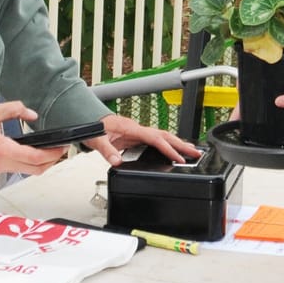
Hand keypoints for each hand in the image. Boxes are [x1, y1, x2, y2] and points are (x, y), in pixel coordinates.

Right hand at [0, 102, 65, 175]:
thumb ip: (16, 110)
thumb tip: (32, 115)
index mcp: (3, 150)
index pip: (35, 158)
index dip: (52, 154)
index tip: (62, 148)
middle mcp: (1, 163)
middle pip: (35, 170)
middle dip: (51, 162)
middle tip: (59, 150)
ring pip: (26, 171)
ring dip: (39, 164)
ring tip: (48, 150)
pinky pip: (16, 169)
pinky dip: (28, 163)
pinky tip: (31, 152)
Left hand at [81, 113, 198, 166]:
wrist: (87, 120)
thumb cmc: (93, 127)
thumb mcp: (97, 140)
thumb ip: (106, 151)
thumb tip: (116, 161)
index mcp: (131, 128)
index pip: (155, 139)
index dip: (168, 149)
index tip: (178, 158)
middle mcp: (137, 129)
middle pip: (165, 135)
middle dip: (181, 144)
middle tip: (196, 153)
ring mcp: (138, 132)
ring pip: (162, 137)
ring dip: (177, 144)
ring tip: (191, 151)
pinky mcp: (136, 136)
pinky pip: (156, 140)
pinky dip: (167, 145)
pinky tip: (172, 151)